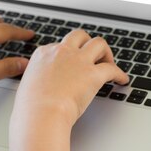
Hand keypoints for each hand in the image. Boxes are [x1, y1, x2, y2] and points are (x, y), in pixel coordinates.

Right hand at [12, 29, 128, 127]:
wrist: (41, 114)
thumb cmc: (31, 108)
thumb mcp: (28, 86)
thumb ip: (38, 80)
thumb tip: (43, 86)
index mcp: (43, 54)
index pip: (59, 46)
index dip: (68, 54)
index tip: (73, 64)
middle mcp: (61, 52)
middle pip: (79, 35)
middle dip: (88, 42)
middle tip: (94, 55)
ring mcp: (78, 61)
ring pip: (99, 43)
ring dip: (106, 52)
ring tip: (109, 63)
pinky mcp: (93, 74)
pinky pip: (112, 69)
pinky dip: (119, 74)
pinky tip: (121, 80)